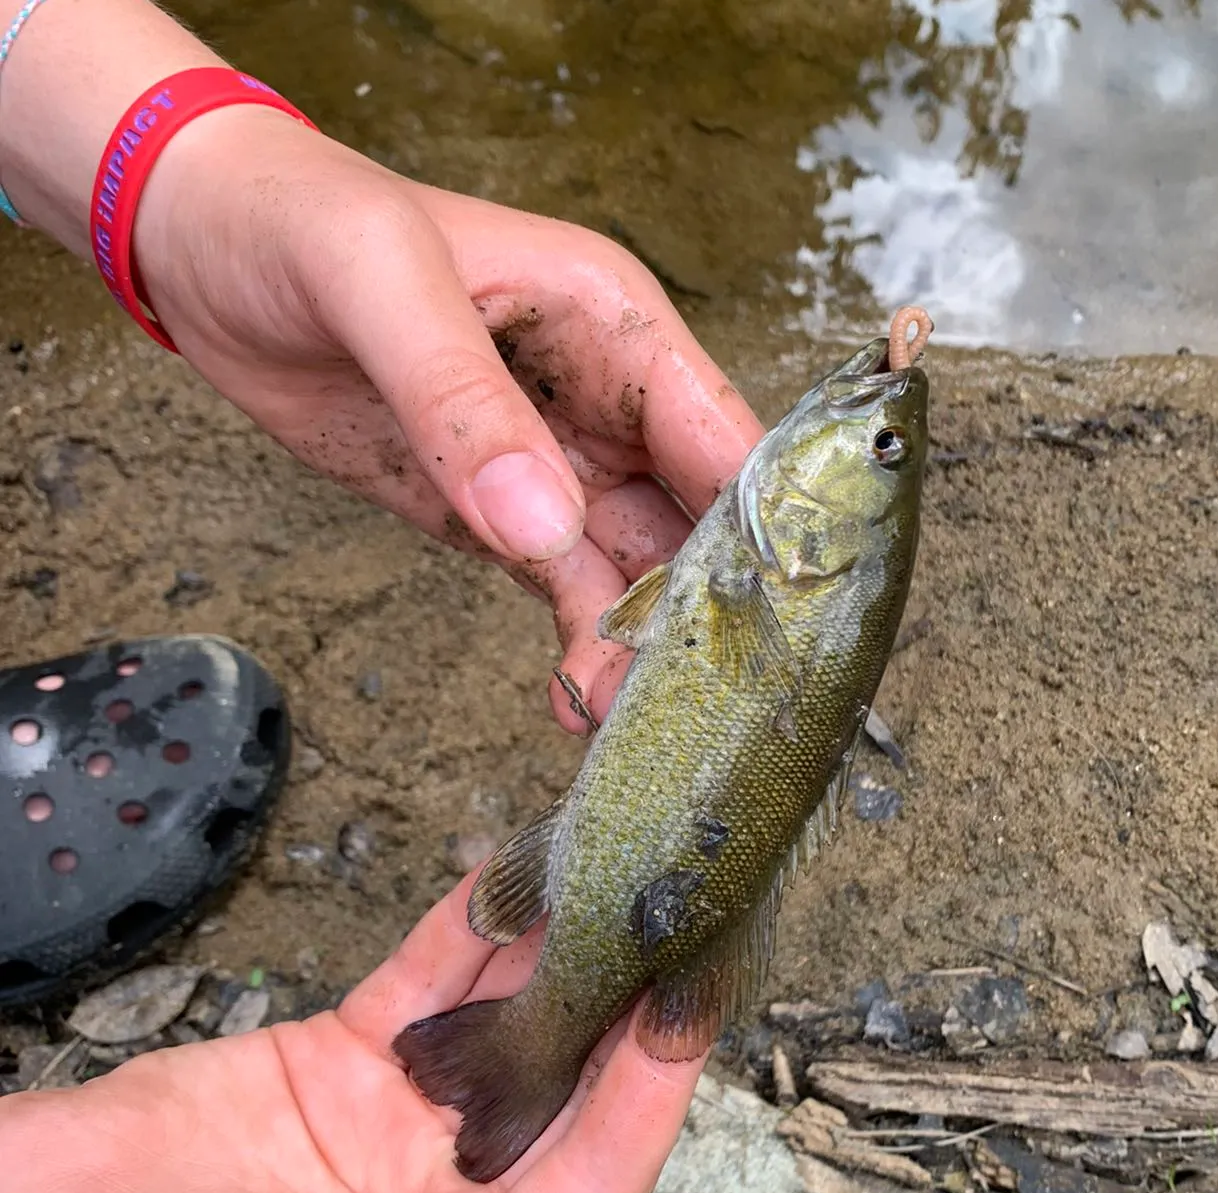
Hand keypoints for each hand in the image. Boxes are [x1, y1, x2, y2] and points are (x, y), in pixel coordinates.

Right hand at [0, 876, 706, 1192]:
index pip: (591, 1182)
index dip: (645, 1097)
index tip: (686, 1012)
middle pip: (562, 1093)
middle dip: (616, 1012)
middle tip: (669, 920)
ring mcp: (397, 1130)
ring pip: (503, 1026)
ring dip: (554, 958)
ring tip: (614, 880)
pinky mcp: (339, 1067)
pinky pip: (424, 984)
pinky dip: (468, 932)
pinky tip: (515, 880)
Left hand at [133, 108, 763, 729]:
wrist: (203, 249)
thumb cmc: (299, 220)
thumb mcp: (379, 282)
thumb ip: (461, 400)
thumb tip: (541, 525)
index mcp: (617, 326)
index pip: (726, 440)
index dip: (765, 531)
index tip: (780, 628)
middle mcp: (611, 403)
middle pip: (700, 525)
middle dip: (706, 611)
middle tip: (699, 702)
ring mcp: (559, 467)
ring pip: (637, 573)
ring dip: (637, 645)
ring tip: (615, 714)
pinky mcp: (499, 518)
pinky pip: (566, 591)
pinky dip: (581, 647)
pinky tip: (576, 704)